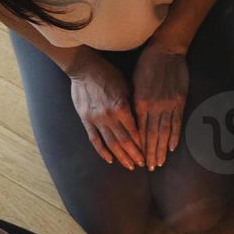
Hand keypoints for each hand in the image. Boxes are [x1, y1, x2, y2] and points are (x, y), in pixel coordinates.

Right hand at [68, 50, 143, 169]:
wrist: (83, 67)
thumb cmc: (108, 74)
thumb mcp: (126, 86)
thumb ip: (133, 105)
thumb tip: (143, 122)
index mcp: (121, 107)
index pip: (135, 132)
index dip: (143, 144)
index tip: (149, 152)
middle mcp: (109, 117)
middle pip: (124, 141)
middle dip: (135, 154)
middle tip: (143, 164)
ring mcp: (96, 120)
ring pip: (111, 144)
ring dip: (122, 157)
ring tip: (130, 166)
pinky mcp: (86, 120)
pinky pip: (95, 140)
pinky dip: (102, 151)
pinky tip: (110, 160)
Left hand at [132, 44, 187, 170]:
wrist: (165, 51)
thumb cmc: (146, 65)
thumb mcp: (134, 83)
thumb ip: (135, 103)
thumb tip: (134, 122)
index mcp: (140, 103)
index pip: (139, 130)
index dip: (139, 146)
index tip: (138, 158)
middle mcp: (154, 107)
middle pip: (152, 135)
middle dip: (150, 153)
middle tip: (150, 168)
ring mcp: (168, 105)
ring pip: (164, 132)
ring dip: (162, 149)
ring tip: (160, 162)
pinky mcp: (179, 102)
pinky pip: (176, 123)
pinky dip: (174, 136)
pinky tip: (171, 147)